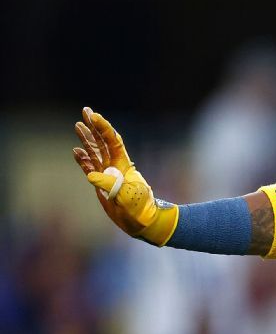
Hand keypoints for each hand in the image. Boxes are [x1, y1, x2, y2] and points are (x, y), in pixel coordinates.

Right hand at [72, 107, 176, 244]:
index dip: (104, 128)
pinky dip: (83, 159)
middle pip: (103, 142)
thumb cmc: (139, 209)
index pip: (113, 142)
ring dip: (87, 139)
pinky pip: (90, 168)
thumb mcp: (127, 197)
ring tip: (78, 125)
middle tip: (85, 111)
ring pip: (95, 152)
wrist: (142, 222)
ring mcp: (108, 174)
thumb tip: (91, 175)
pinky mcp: (101, 184)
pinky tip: (76, 150)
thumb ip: (110, 185)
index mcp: (124, 165)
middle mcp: (115, 167)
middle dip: (94, 126)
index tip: (94, 116)